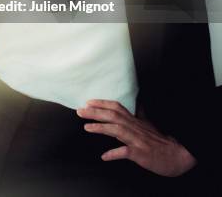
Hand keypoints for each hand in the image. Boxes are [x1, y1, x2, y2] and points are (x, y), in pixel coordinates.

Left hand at [77, 99, 196, 176]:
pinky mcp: (141, 154)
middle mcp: (135, 128)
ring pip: (118, 130)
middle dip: (95, 112)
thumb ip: (140, 114)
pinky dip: (115, 154)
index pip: (117, 107)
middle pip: (113, 116)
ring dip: (101, 128)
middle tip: (80, 111)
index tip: (88, 102)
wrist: (178, 155)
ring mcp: (138, 140)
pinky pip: (126, 152)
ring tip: (86, 127)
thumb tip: (137, 102)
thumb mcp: (149, 125)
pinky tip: (104, 156)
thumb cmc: (161, 141)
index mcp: (135, 121)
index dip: (102, 104)